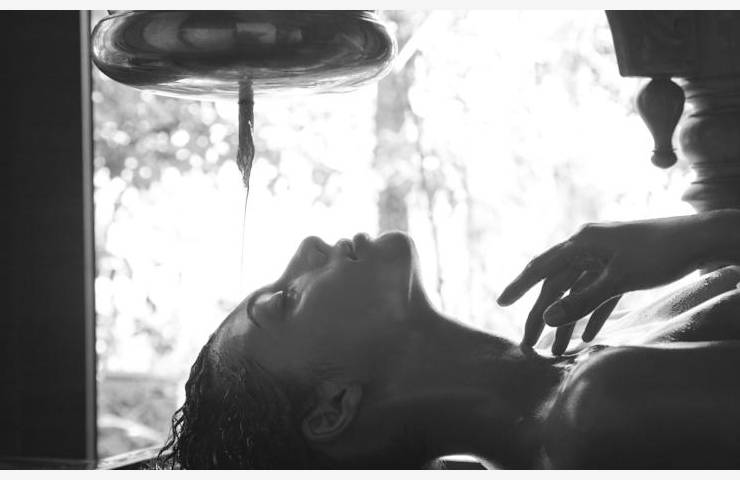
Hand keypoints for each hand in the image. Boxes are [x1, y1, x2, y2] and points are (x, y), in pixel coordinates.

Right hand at [497, 215, 706, 353]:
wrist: (703, 239)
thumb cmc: (660, 253)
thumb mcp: (619, 280)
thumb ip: (581, 301)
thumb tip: (548, 319)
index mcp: (582, 242)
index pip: (541, 267)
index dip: (519, 286)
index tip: (500, 303)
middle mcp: (588, 248)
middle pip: (557, 286)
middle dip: (543, 316)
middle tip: (529, 344)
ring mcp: (604, 259)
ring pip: (576, 293)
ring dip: (568, 321)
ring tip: (557, 350)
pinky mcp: (621, 270)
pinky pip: (598, 295)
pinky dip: (592, 314)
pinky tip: (587, 337)